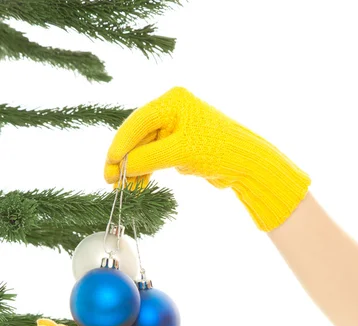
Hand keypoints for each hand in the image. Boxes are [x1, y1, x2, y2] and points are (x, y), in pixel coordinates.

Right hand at [104, 86, 310, 231]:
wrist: (246, 164)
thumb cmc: (217, 150)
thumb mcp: (180, 152)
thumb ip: (148, 158)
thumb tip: (121, 167)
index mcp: (172, 102)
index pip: (137, 121)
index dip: (121, 143)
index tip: (109, 164)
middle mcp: (172, 111)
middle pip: (139, 136)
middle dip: (125, 160)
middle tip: (110, 181)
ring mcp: (176, 129)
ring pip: (146, 149)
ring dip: (134, 170)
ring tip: (123, 190)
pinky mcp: (180, 146)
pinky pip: (156, 157)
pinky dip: (147, 171)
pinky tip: (138, 186)